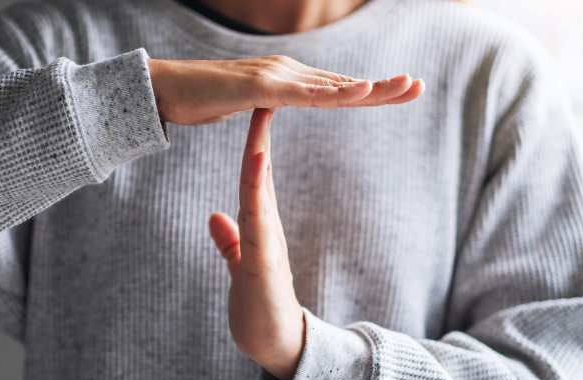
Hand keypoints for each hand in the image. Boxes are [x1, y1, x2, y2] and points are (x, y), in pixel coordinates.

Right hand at [148, 56, 424, 124]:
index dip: (370, 92)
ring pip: (332, 86)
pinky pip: (304, 94)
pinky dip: (335, 93)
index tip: (401, 94)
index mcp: (286, 80)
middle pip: (343, 84)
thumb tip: (276, 103)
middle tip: (418, 86)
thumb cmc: (201, 99)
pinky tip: (360, 92)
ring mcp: (275, 76)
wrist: (164, 90)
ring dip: (370, 87)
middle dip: (382, 87)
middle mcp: (287, 72)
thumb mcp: (244, 105)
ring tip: (403, 86)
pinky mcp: (260, 86)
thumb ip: (265, 104)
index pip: (336, 89)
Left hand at [208, 108, 303, 379]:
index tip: (253, 109)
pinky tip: (255, 173)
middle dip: (260, 134)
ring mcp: (268, 243)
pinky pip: (259, 223)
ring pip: (261, 192)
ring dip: (259, 156)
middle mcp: (268, 228)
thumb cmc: (259, 308)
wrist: (278, 346)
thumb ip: (230, 243)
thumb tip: (216, 218)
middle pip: (260, 174)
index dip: (252, 143)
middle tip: (265, 93)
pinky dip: (256, 195)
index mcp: (261, 227)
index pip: (254, 177)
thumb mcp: (240, 267)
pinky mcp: (266, 263)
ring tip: (261, 119)